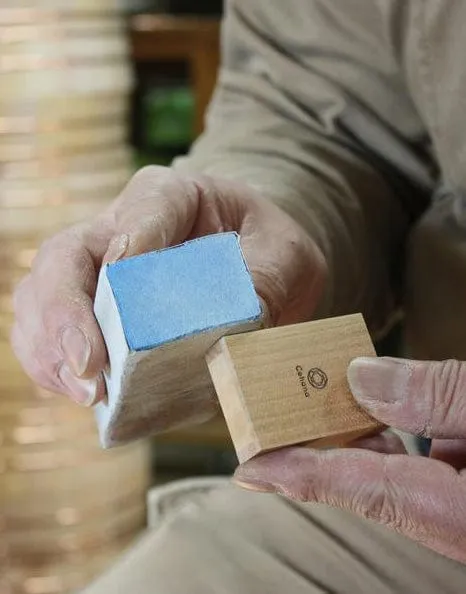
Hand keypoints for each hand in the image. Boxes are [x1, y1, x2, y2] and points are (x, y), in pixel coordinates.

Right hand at [11, 166, 326, 417]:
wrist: (253, 263)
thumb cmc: (265, 250)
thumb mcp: (288, 255)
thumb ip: (269, 277)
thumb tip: (239, 321)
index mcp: (170, 197)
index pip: (141, 210)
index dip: (127, 246)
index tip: (124, 286)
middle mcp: (119, 230)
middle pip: (64, 258)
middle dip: (66, 317)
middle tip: (91, 371)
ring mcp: (97, 271)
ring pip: (42, 297)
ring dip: (52, 350)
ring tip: (86, 393)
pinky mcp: (93, 312)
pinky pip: (52, 336)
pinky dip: (58, 369)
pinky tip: (84, 395)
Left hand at [234, 356, 465, 562]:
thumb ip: (439, 394)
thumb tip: (362, 376)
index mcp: (462, 514)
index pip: (366, 490)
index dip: (302, 475)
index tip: (250, 469)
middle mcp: (458, 522)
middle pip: (373, 482)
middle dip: (325, 443)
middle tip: (281, 412)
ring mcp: (463, 510)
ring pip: (399, 475)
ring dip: (367, 433)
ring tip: (332, 395)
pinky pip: (426, 468)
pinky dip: (407, 435)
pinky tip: (398, 404)